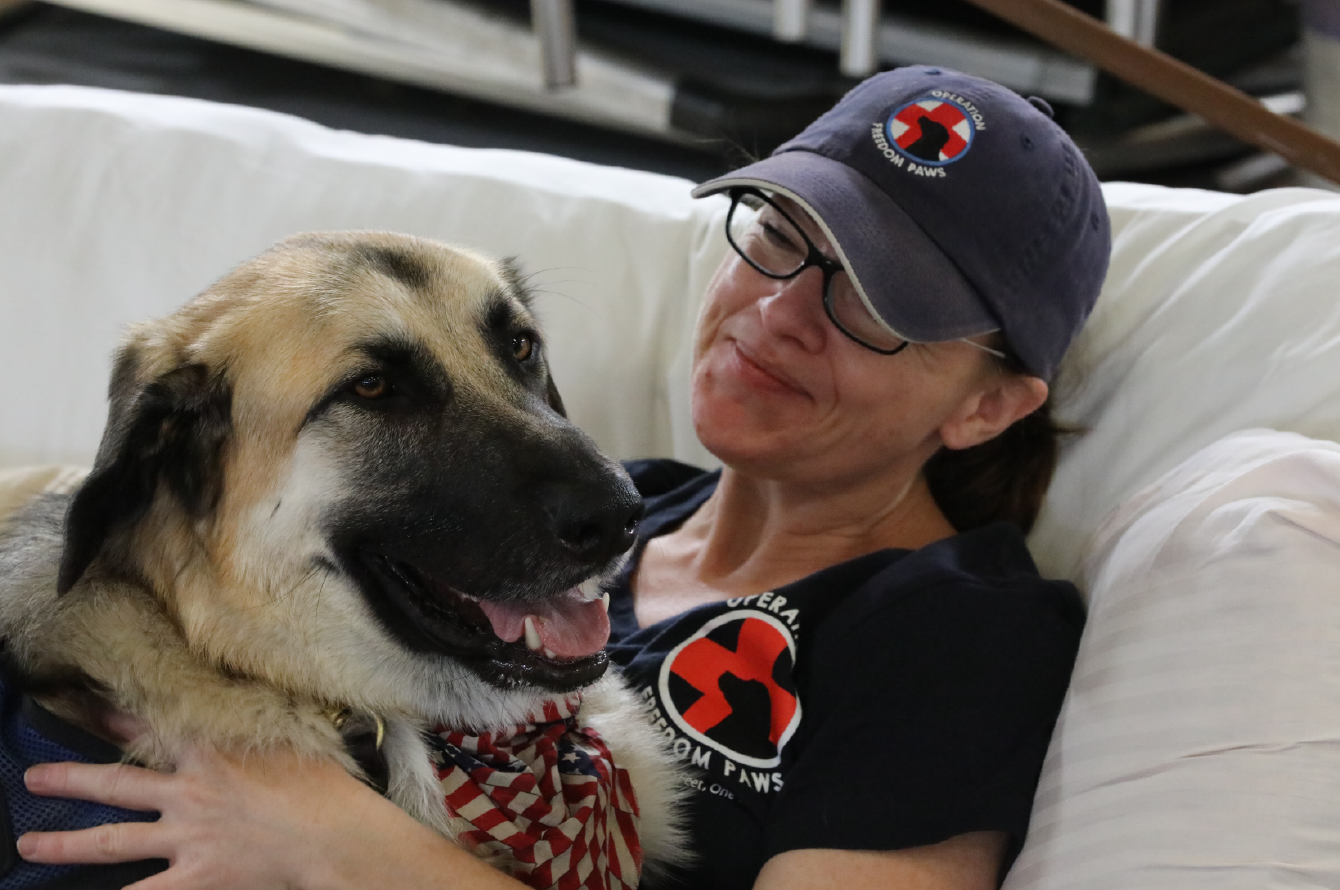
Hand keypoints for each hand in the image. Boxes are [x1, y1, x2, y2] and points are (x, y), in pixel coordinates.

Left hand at [19, 746, 525, 889]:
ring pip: (113, 841)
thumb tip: (247, 703)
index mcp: (211, 752)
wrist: (334, 836)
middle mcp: (189, 792)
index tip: (88, 712)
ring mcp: (188, 837)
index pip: (150, 730)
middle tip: (33, 778)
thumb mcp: (289, 741)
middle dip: (69, 780)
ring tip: (31, 845)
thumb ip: (254, 728)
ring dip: (66, 843)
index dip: (114, 720)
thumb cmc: (323, 787)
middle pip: (114, 784)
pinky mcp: (198, 877)